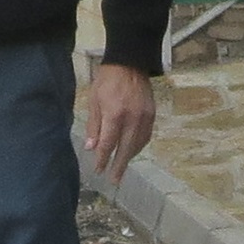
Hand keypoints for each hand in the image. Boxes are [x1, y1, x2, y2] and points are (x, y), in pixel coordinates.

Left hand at [86, 64, 155, 180]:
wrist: (130, 63)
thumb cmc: (108, 80)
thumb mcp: (95, 100)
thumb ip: (94, 125)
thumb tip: (92, 148)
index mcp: (115, 114)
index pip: (108, 143)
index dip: (103, 159)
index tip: (98, 170)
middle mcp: (132, 119)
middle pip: (125, 150)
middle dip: (118, 166)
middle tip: (114, 180)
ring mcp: (144, 118)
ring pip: (137, 145)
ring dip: (128, 157)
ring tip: (121, 166)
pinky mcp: (151, 116)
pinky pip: (145, 137)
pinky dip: (137, 147)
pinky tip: (131, 151)